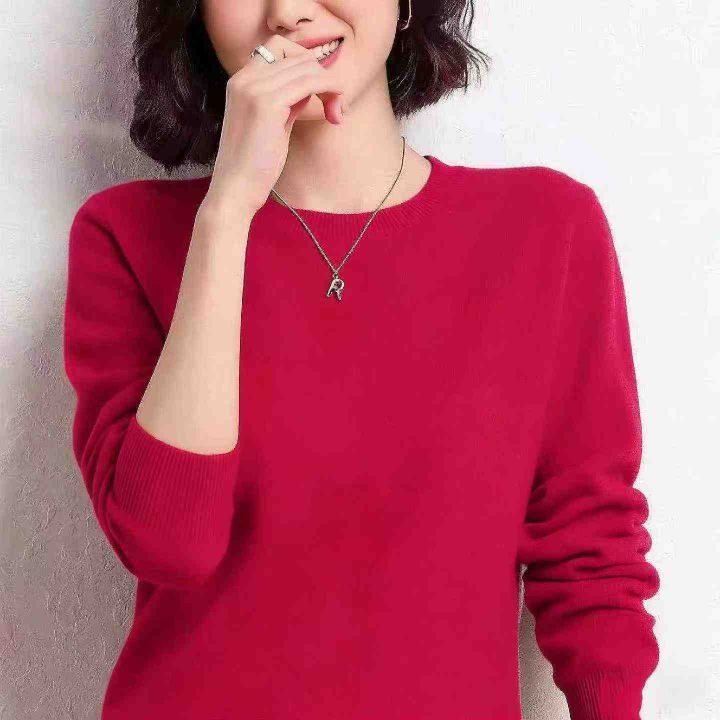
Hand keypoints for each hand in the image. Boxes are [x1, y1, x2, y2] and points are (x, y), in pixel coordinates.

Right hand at [203, 35, 343, 215]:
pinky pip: (310, 82)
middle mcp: (244, 78)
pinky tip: (335, 110)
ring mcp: (254, 89)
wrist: (235, 190)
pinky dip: (329, 90)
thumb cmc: (254, 165)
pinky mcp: (267, 104)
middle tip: (336, 106)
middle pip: (297, 55)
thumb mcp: (271, 125)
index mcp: (240, 81)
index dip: (305, 63)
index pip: (279, 47)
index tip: (320, 90)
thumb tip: (309, 87)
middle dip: (323, 76)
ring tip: (337, 111)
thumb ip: (286, 102)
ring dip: (330, 85)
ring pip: (306, 66)